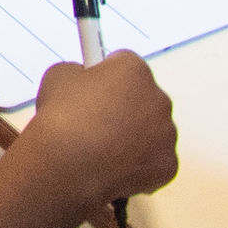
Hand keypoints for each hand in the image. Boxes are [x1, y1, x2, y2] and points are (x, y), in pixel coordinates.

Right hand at [22, 52, 179, 211]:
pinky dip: (138, 161)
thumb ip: (79, 72)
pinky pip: (154, 159)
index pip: (124, 62)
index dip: (105, 72)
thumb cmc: (62, 116)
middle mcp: (159, 99)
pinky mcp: (169, 166)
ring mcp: (167, 135)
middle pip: (143, 96)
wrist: (69, 163)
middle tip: (94, 117)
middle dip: (124, 103)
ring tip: (99, 145)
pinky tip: (112, 164)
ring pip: (151, 129)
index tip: (92, 83)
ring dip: (132, 133)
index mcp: (134, 70)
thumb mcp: (58, 75)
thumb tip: (85, 81)